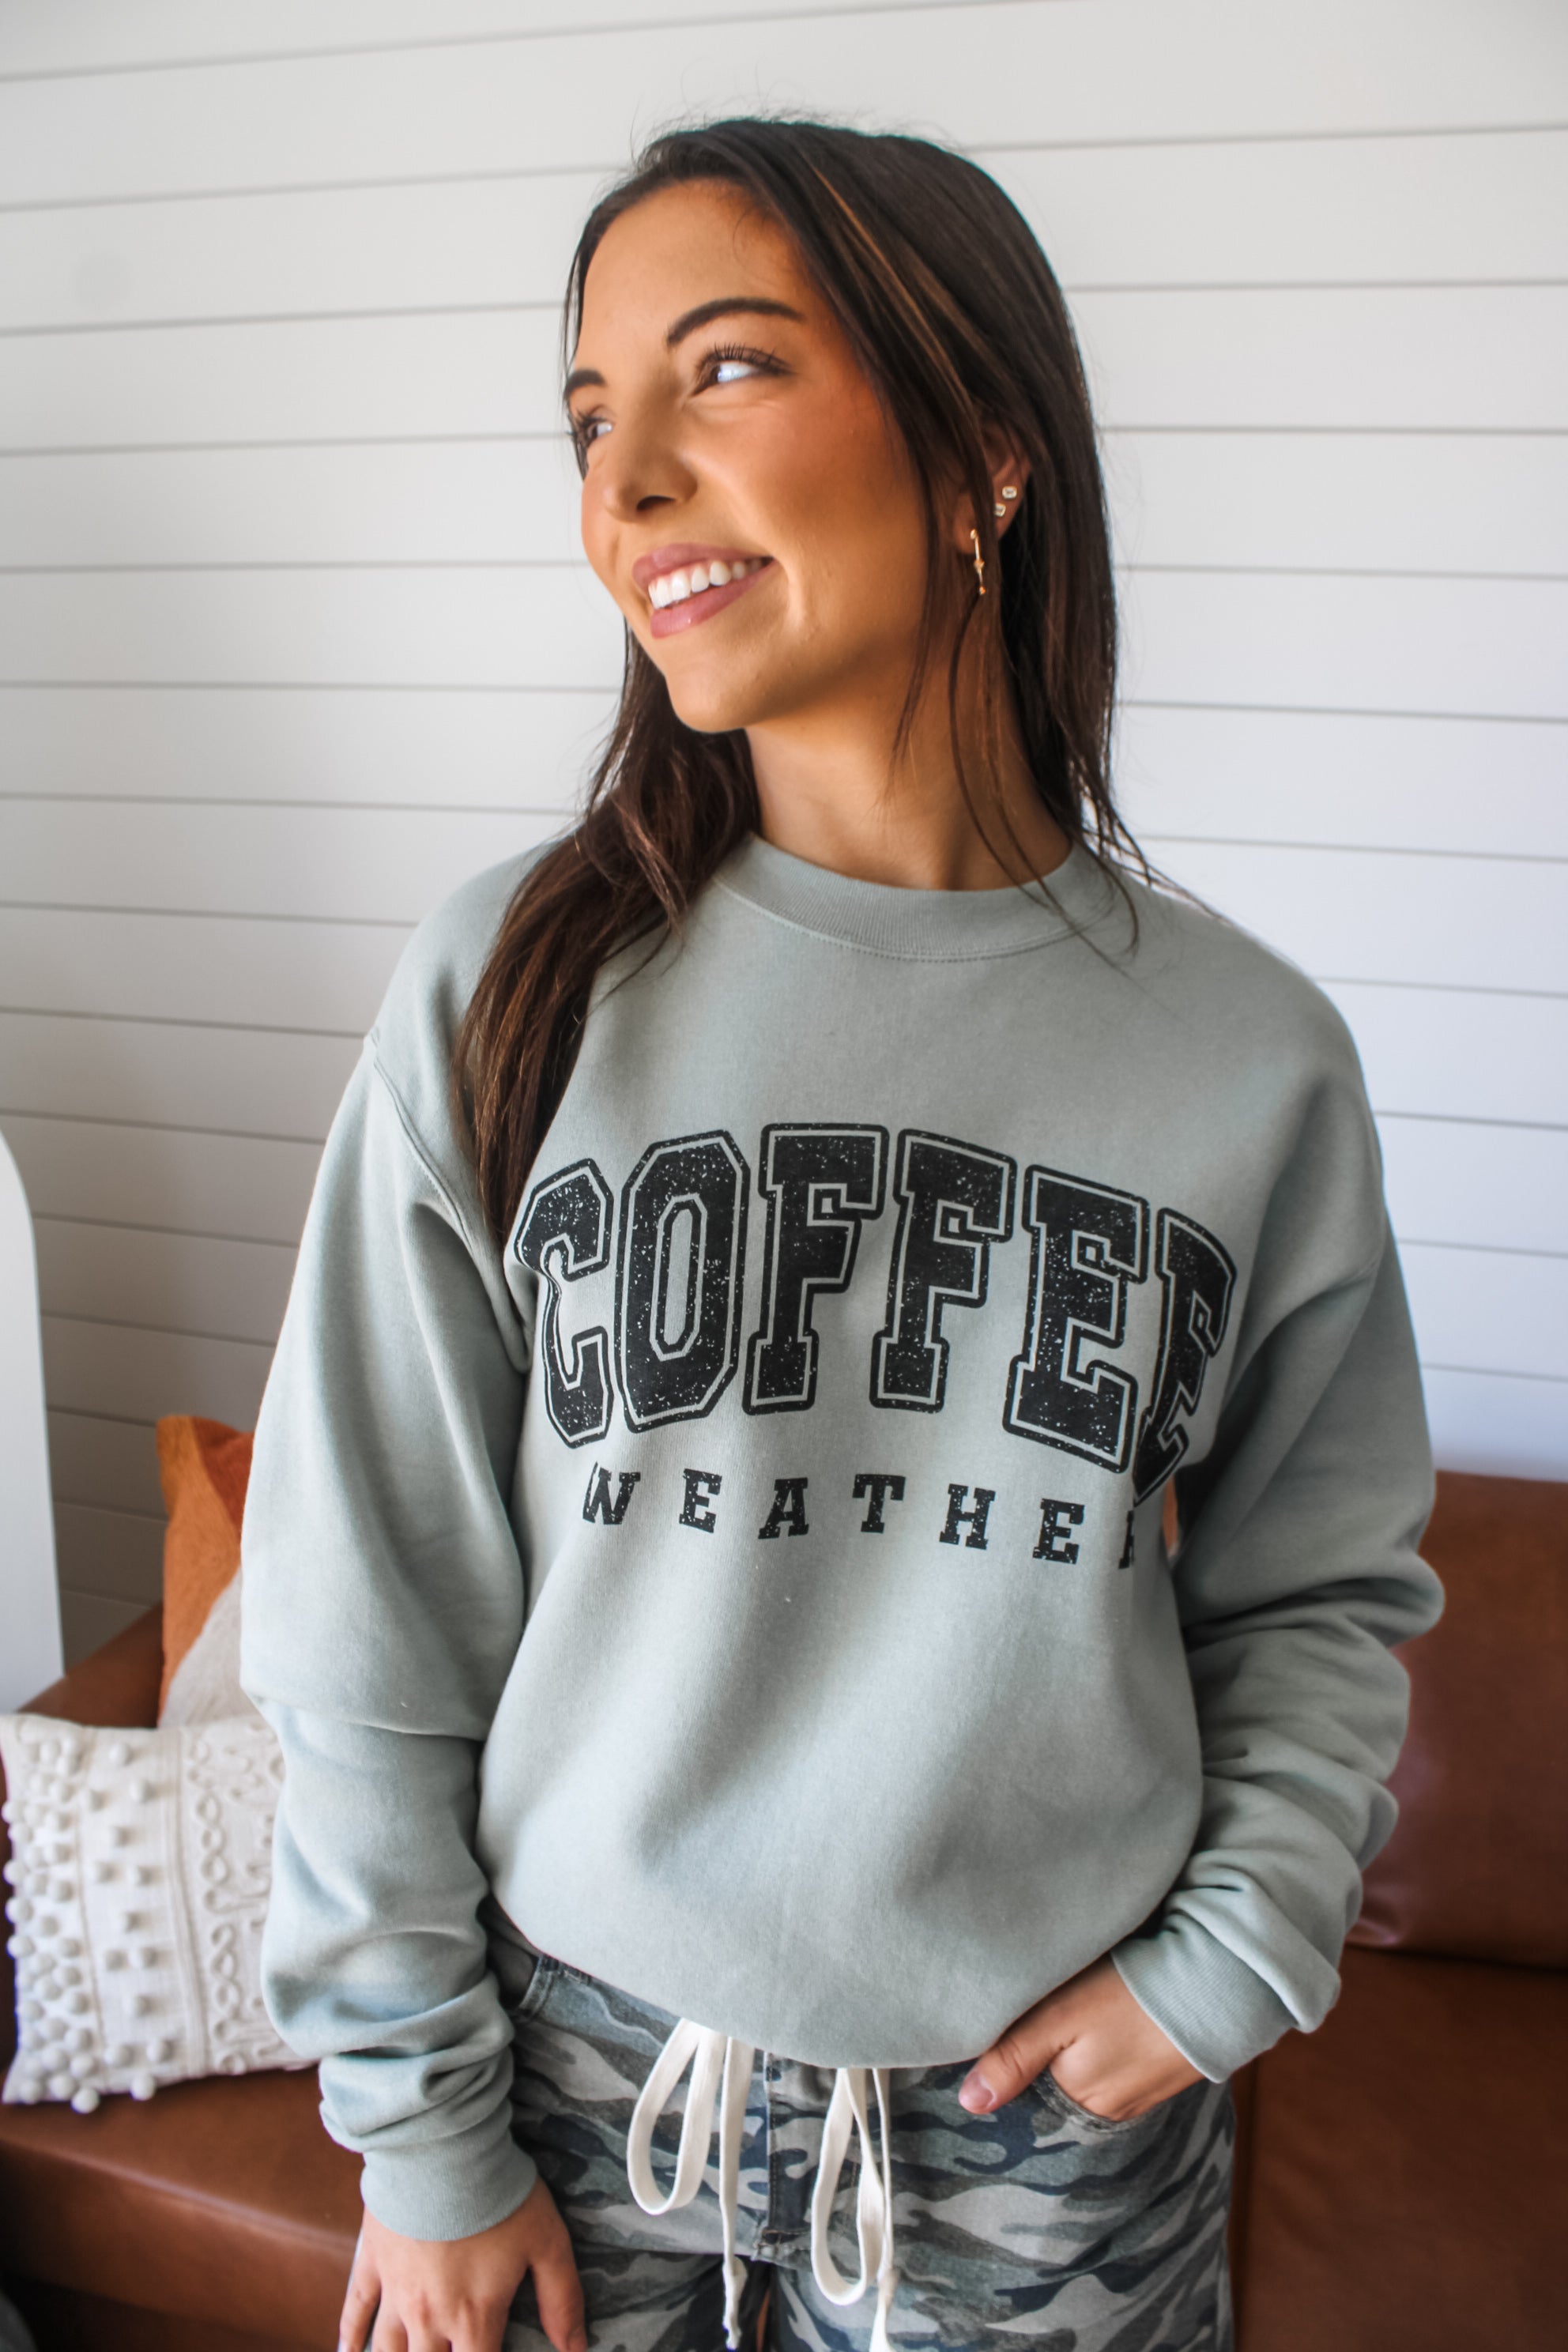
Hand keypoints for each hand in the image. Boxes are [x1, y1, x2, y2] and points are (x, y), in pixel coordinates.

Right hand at [339, 2175, 586, 2351]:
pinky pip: (356, 2311)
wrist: (443, 2149)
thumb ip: (562, 2299)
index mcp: (475, 2318)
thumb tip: (576, 2348)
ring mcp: (396, 2293)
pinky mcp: (372, 2263)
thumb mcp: (547, 2242)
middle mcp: (430, 2318)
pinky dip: (349, 2337)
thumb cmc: (499, 2194)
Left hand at [958, 1956, 1203, 2122]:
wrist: (1221, 1980)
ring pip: (1088, 2077)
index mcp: (1079, 2101)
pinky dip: (1108, 2048)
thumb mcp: (1062, 2016)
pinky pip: (1120, 2068)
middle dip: (1042, 2060)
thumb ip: (1014, 2056)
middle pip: (1056, 2088)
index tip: (996, 2038)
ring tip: (1072, 2016)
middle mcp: (1109, 2110)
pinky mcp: (1162, 2073)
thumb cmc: (1133, 1992)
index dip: (1009, 2068)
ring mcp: (1141, 2094)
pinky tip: (1110, 2021)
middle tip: (1036, 2016)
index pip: (1026, 2098)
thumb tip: (970, 2102)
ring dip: (1077, 2053)